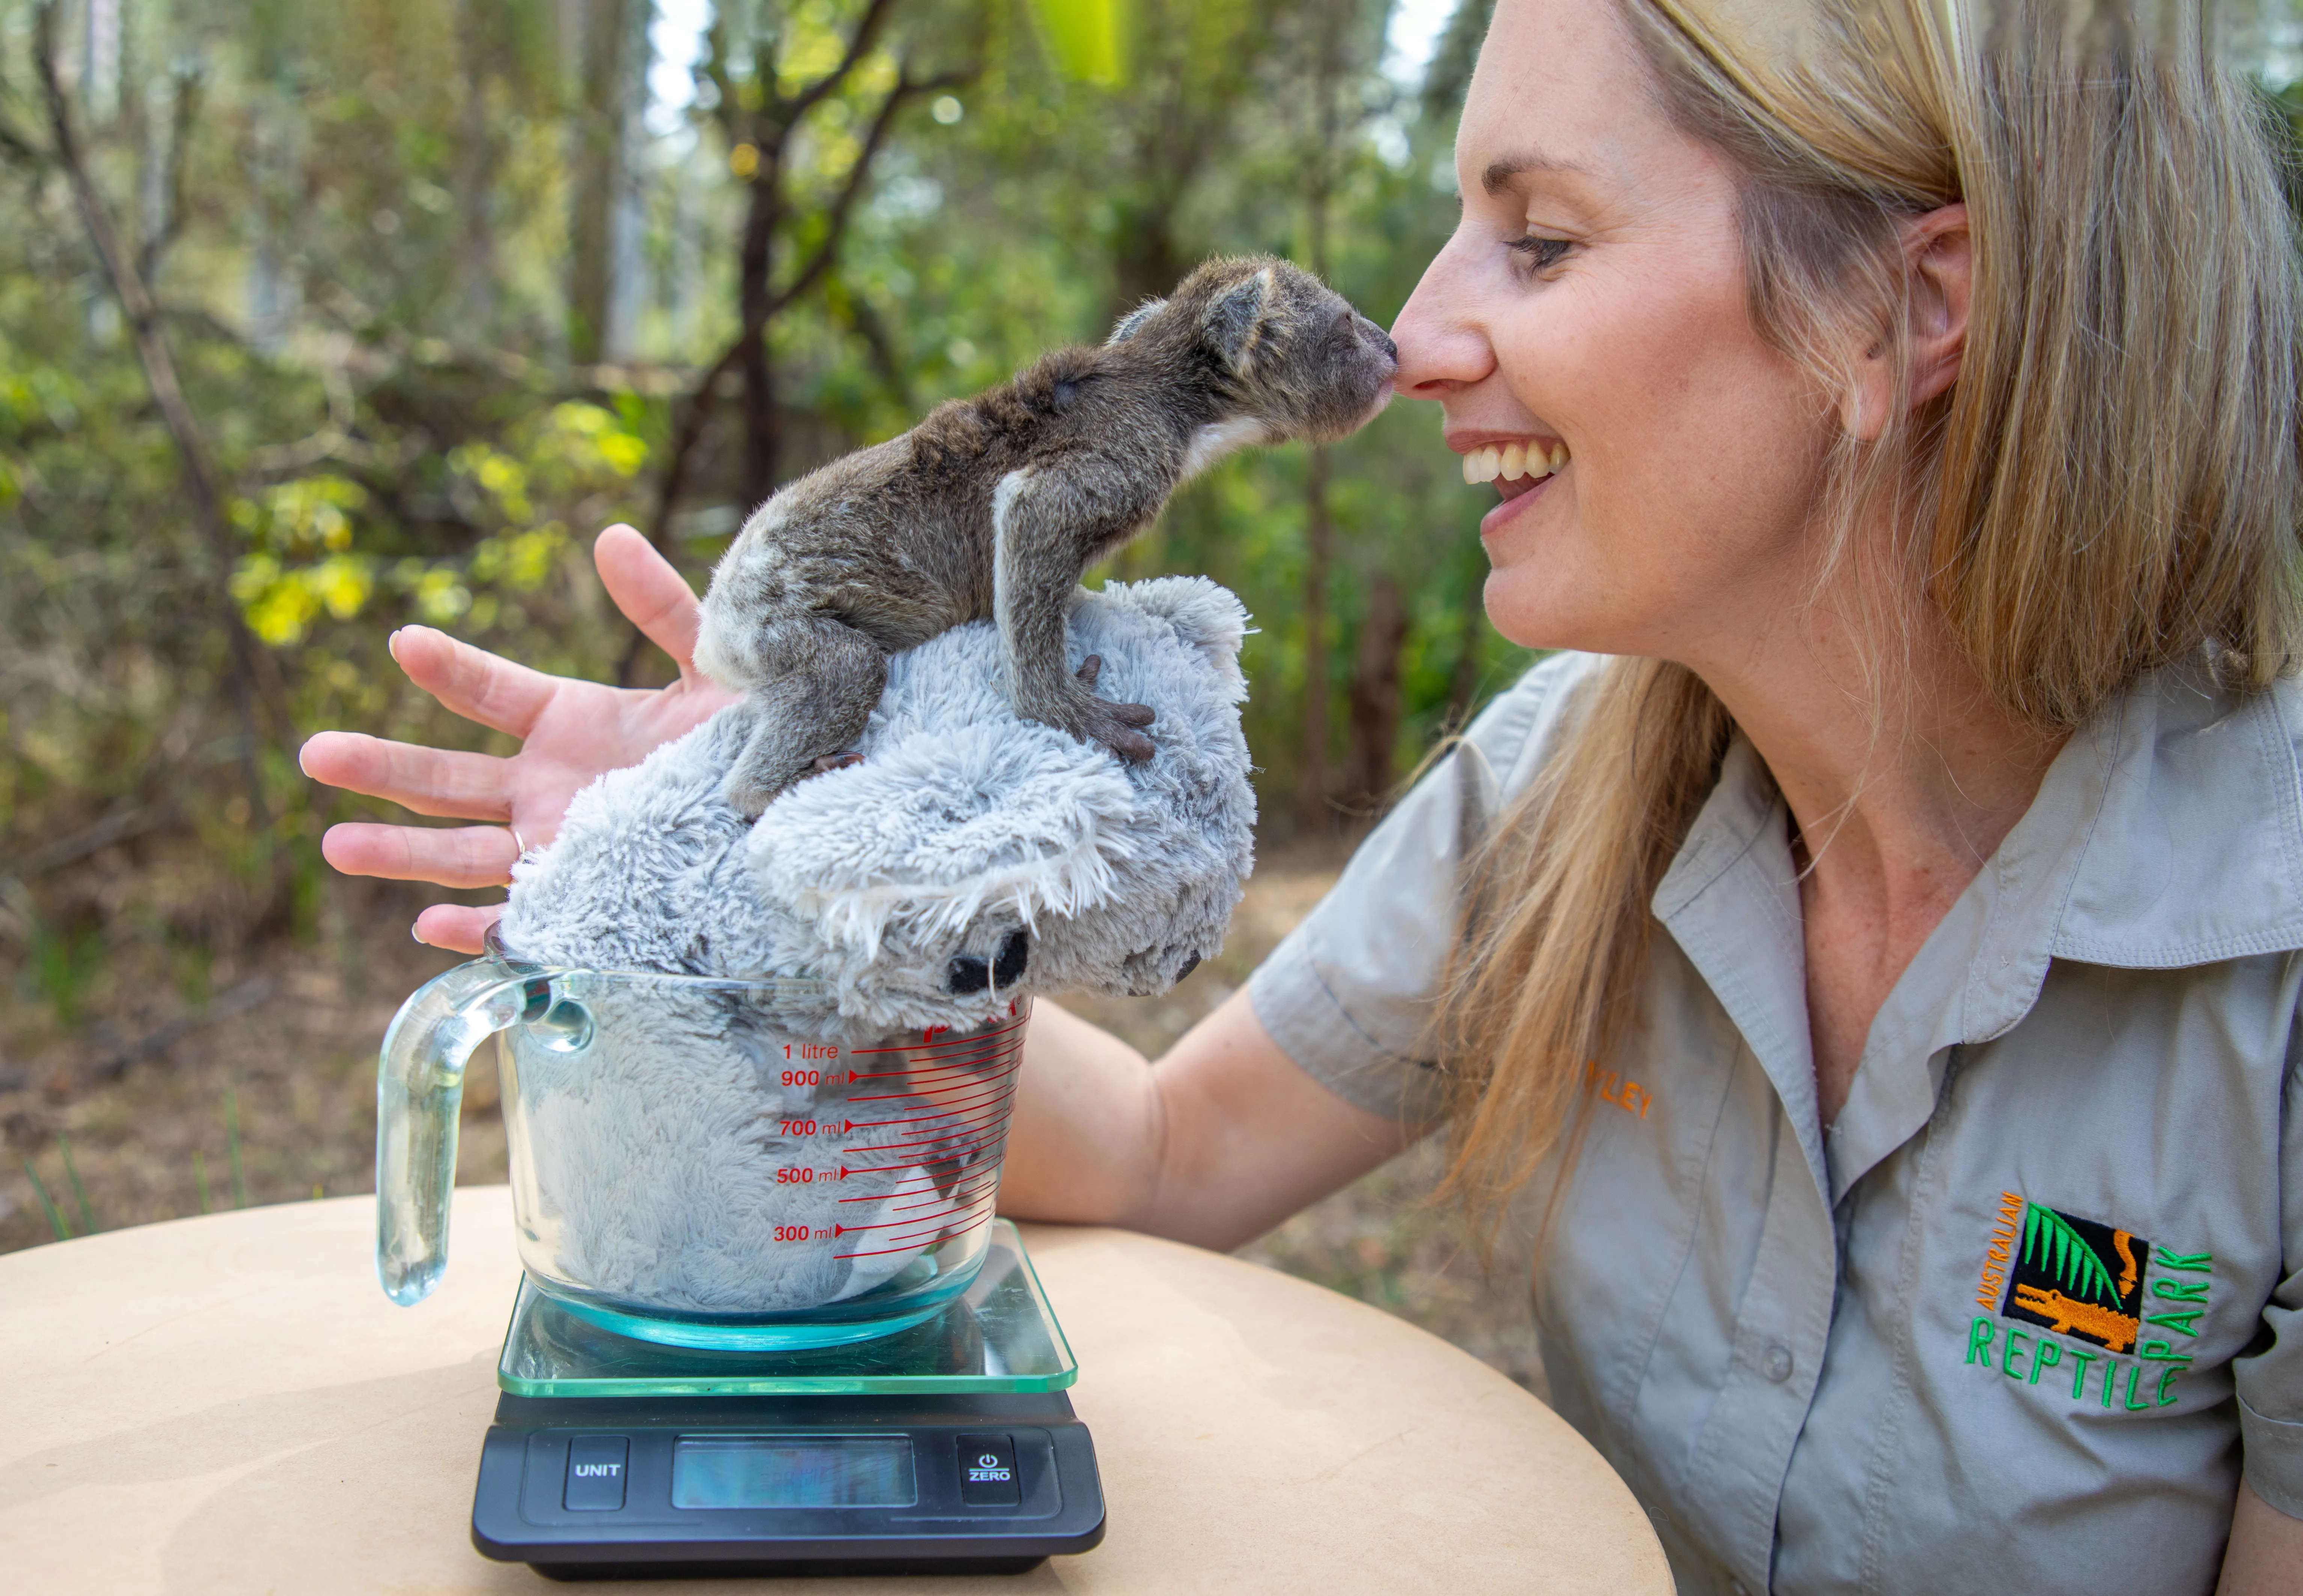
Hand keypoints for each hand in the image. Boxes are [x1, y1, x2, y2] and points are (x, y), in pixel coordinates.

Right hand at [299, 525, 736, 951]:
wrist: (794, 817)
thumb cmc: (746, 743)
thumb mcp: (711, 670)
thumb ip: (663, 608)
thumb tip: (611, 536)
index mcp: (568, 723)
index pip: (489, 692)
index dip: (449, 668)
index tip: (405, 642)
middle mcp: (546, 787)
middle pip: (446, 777)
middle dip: (381, 766)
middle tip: (316, 754)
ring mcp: (552, 848)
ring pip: (458, 851)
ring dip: (397, 849)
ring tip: (334, 843)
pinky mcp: (577, 906)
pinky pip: (514, 924)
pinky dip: (471, 927)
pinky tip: (425, 924)